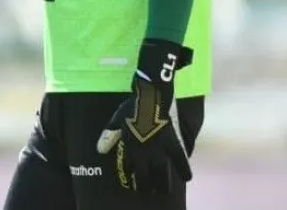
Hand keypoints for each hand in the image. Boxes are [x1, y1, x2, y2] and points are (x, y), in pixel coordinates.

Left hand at [96, 39, 193, 193]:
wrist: (151, 96)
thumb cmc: (132, 106)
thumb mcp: (117, 120)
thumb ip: (109, 135)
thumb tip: (99, 150)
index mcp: (130, 148)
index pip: (129, 169)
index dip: (130, 177)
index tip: (132, 182)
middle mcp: (144, 153)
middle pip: (145, 178)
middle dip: (146, 186)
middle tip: (149, 191)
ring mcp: (159, 150)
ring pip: (161, 174)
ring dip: (162, 184)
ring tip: (163, 191)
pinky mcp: (173, 143)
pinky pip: (180, 160)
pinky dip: (184, 169)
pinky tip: (187, 178)